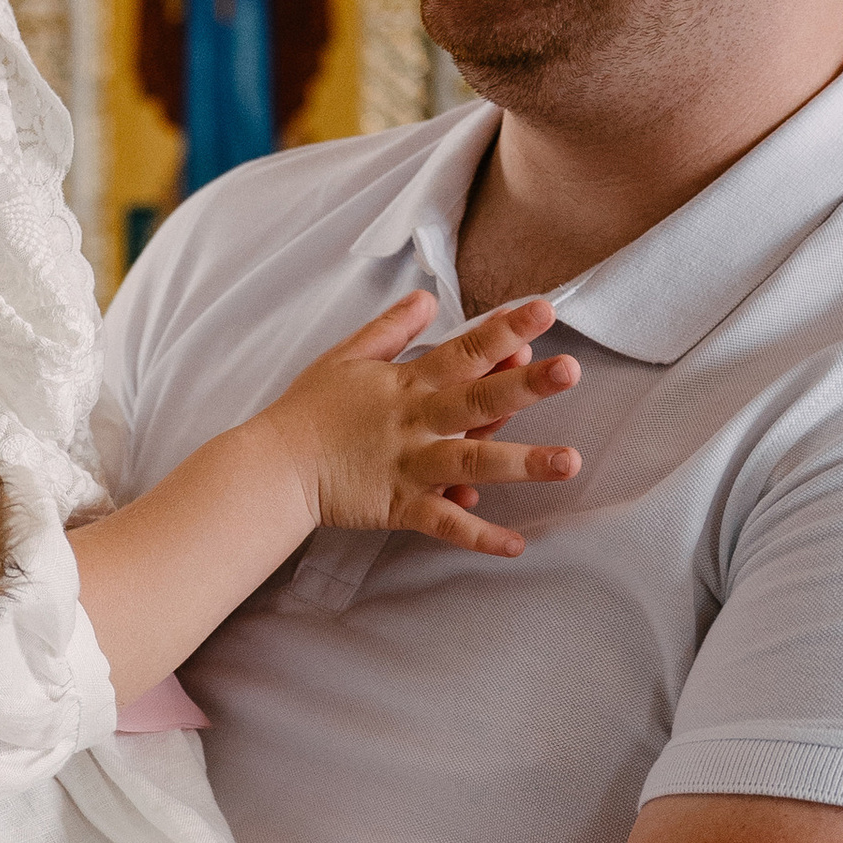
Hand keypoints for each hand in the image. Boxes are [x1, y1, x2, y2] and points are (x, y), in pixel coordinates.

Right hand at [262, 291, 581, 559]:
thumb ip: (391, 329)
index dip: (503, 329)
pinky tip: (516, 544)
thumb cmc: (309, 411)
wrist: (273, 468)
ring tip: (569, 462)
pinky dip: (477, 536)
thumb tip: (428, 298)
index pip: (463, 350)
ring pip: (473, 462)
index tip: (544, 311)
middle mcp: (416, 422)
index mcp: (407, 383)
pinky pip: (444, 523)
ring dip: (522, 462)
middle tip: (570, 371)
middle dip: (524, 385)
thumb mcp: (346, 356)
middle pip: (477, 400)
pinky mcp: (399, 506)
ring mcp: (410, 466)